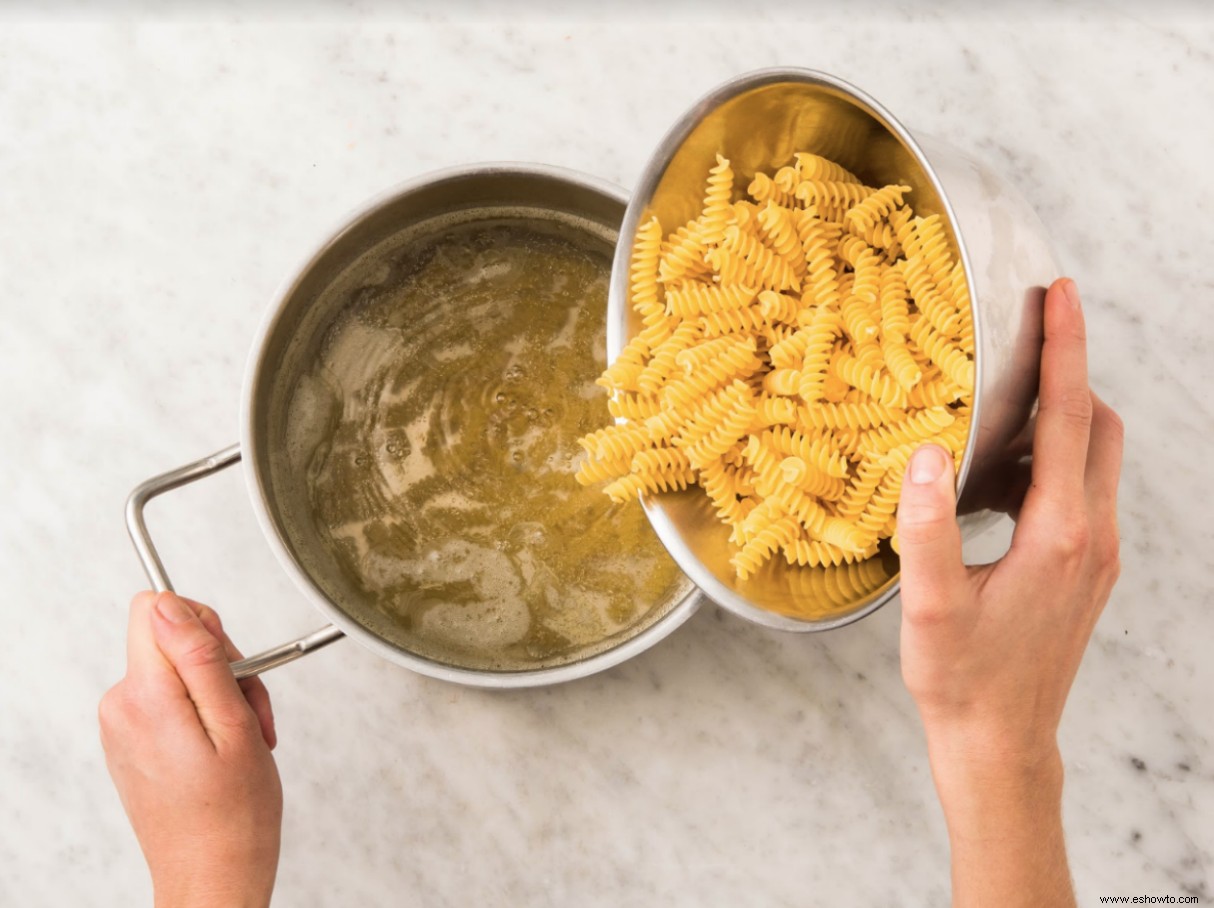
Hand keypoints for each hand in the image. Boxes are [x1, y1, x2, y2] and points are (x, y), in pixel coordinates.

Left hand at [100, 591, 282, 907]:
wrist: (212, 874)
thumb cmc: (233, 814)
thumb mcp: (234, 725)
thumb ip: (198, 658)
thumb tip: (168, 605)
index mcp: (146, 697)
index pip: (154, 608)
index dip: (202, 621)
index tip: (229, 659)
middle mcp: (122, 706)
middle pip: (174, 638)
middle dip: (224, 664)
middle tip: (251, 711)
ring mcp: (123, 725)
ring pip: (179, 668)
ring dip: (222, 692)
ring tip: (245, 737)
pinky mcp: (132, 739)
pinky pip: (171, 697)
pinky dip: (207, 712)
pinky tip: (227, 746)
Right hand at [896, 278, 1122, 904]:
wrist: (1001, 743)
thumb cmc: (962, 679)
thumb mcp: (933, 604)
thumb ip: (930, 526)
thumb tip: (929, 451)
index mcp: (1060, 533)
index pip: (1071, 419)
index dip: (1067, 349)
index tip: (1062, 292)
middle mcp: (1093, 537)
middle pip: (1101, 428)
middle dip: (1071, 372)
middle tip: (1026, 336)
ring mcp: (1097, 556)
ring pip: (1098, 459)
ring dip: (1060, 419)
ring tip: (999, 410)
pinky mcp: (1086, 571)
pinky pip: (1084, 491)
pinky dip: (1053, 461)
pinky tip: (1000, 479)